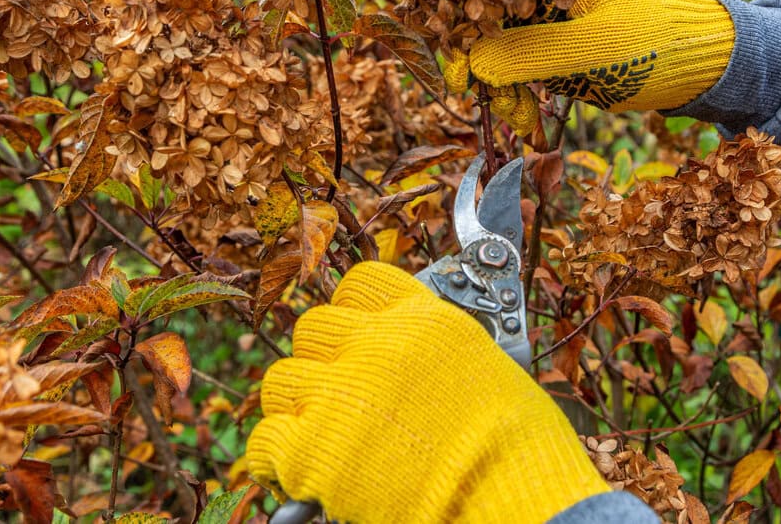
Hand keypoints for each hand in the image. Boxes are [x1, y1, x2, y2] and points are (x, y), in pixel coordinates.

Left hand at [246, 262, 608, 523]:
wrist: (507, 496)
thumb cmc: (516, 446)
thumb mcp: (488, 368)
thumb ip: (436, 352)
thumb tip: (412, 362)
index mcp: (422, 319)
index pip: (360, 283)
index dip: (353, 311)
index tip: (356, 335)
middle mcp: (374, 345)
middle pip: (314, 328)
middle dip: (323, 361)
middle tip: (340, 395)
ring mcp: (338, 394)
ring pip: (281, 380)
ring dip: (297, 406)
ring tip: (320, 435)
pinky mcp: (311, 449)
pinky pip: (265, 441)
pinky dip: (278, 460)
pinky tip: (302, 472)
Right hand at [447, 0, 734, 116]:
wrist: (705, 62)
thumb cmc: (654, 45)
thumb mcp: (590, 50)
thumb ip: (530, 52)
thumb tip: (473, 62)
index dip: (465, 34)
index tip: (459, 78)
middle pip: (492, 22)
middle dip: (487, 70)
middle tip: (497, 111)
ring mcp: (557, 12)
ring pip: (507, 48)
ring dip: (506, 87)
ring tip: (523, 125)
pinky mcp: (565, 40)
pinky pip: (529, 63)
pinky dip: (525, 91)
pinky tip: (529, 119)